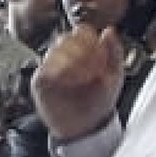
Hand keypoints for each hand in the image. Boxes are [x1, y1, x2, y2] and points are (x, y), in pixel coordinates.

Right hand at [33, 24, 124, 140]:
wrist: (86, 126)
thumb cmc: (99, 100)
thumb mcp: (115, 74)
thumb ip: (114, 51)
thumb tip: (109, 30)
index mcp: (82, 51)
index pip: (81, 31)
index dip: (91, 40)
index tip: (101, 54)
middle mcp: (64, 57)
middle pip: (65, 38)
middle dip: (82, 52)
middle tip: (95, 67)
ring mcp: (50, 68)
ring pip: (54, 52)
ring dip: (73, 63)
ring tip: (86, 77)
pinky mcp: (40, 82)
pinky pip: (45, 70)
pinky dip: (61, 74)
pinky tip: (73, 83)